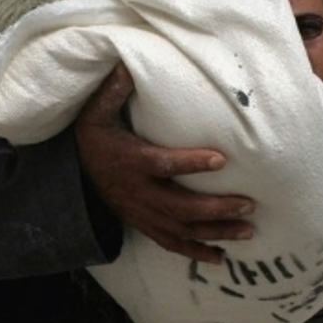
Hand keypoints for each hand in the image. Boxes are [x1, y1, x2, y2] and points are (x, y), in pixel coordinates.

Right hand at [75, 63, 253, 263]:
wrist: (74, 176)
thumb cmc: (93, 139)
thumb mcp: (95, 113)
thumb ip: (112, 91)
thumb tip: (126, 63)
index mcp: (130, 161)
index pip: (163, 164)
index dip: (190, 163)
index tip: (220, 159)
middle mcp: (137, 192)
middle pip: (179, 206)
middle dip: (215, 208)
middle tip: (248, 203)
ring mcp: (141, 212)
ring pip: (180, 229)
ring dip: (215, 232)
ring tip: (248, 231)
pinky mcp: (143, 224)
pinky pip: (170, 243)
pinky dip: (195, 253)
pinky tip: (220, 259)